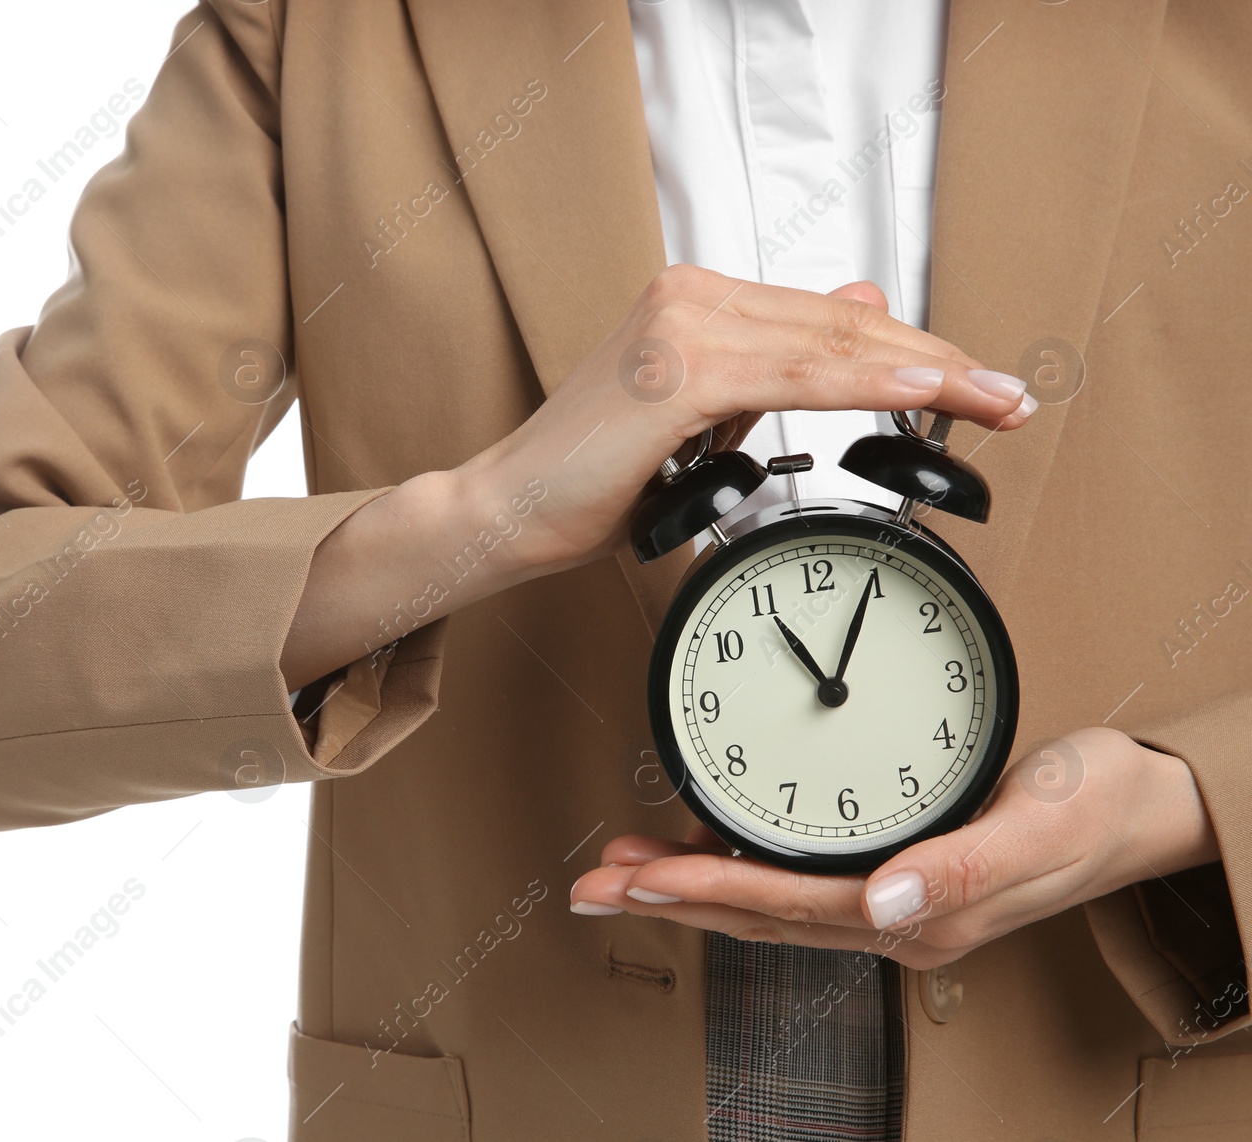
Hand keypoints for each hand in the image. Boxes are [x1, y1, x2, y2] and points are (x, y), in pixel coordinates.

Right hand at [284, 269, 1035, 688]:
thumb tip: (856, 308)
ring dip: (925, 371)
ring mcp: (681, 327)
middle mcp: (691, 297)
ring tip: (991, 398)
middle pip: (845, 322)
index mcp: (698, 303)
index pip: (832, 318)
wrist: (509, 510)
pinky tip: (924, 393)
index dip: (915, 350)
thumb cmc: (593, 479)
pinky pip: (796, 375)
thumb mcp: (701, 416)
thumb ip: (773, 364)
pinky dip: (868, 383)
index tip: (977, 385)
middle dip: (940, 361)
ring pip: (833, 341)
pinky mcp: (674, 371)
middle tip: (1009, 394)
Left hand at [568, 728, 1219, 968]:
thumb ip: (967, 869)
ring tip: (622, 869)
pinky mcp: (889, 868)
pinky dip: (734, 866)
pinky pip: (790, 878)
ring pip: (763, 899)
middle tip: (596, 885)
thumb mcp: (1041, 827)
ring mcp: (887, 899)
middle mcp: (892, 915)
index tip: (643, 877)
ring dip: (688, 884)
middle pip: (756, 913)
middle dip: (669, 899)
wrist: (1134, 808)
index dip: (708, 890)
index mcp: (919, 913)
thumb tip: (890, 900)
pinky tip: (699, 848)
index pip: (788, 905)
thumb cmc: (1093, 811)